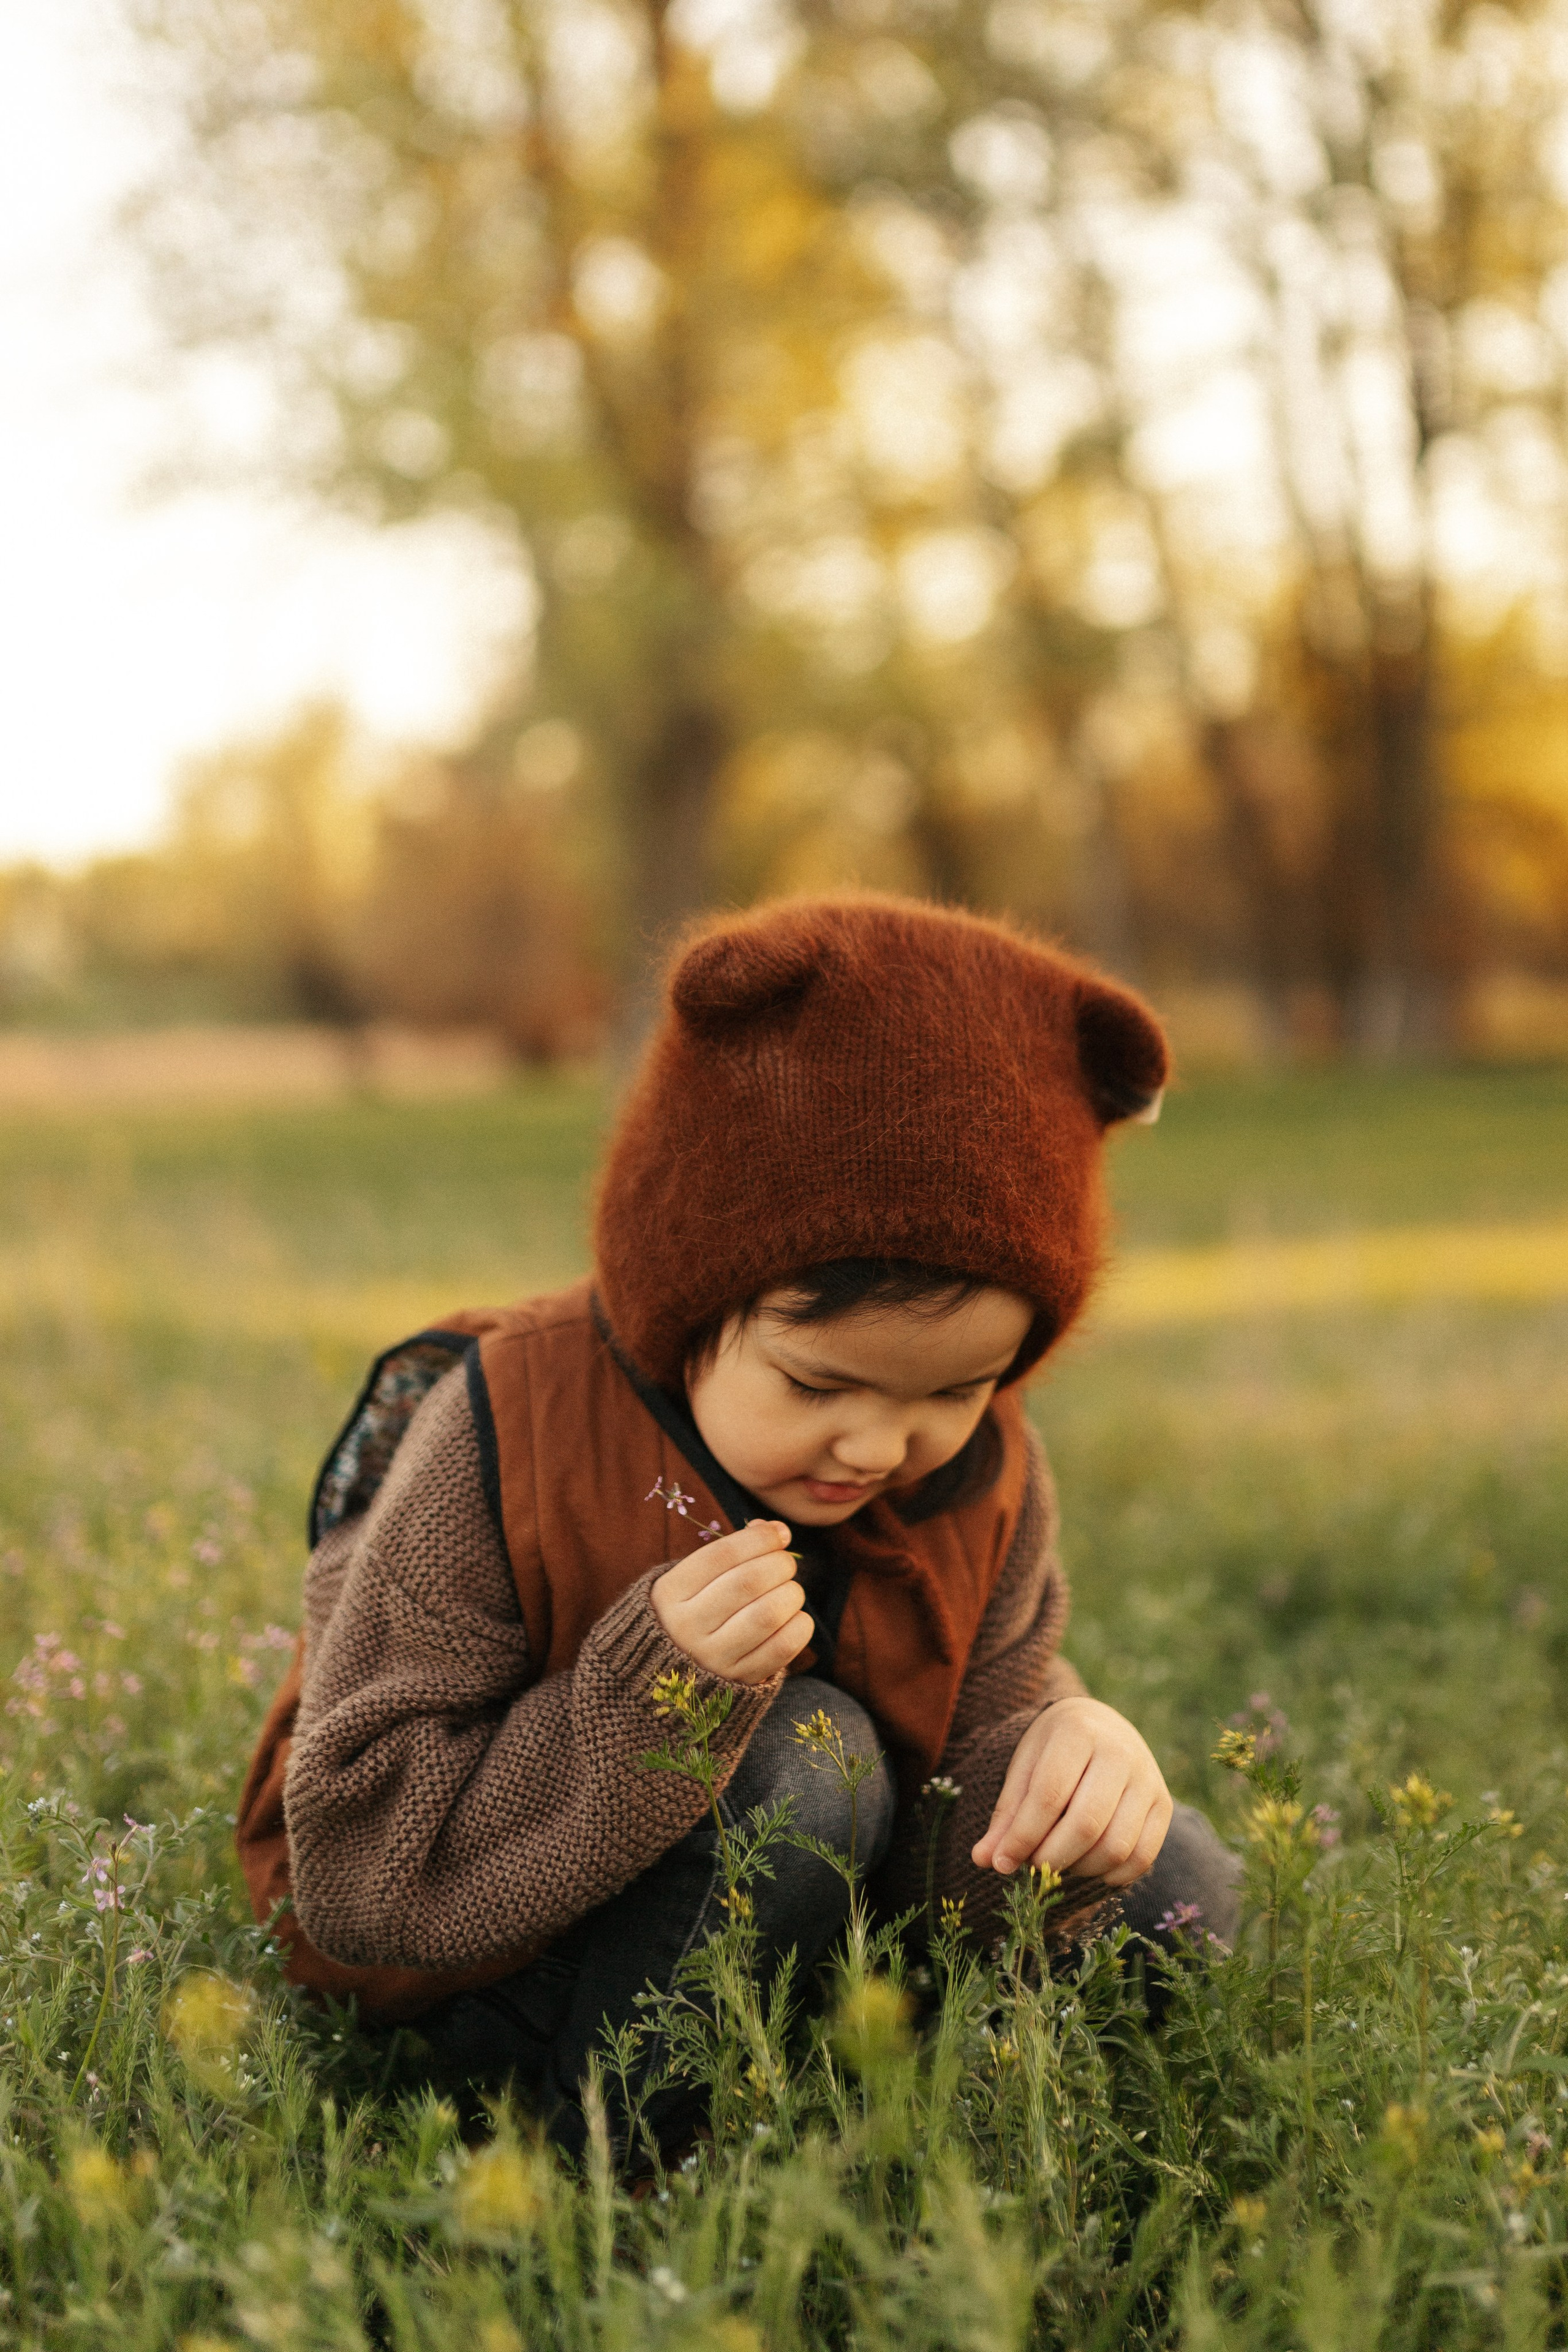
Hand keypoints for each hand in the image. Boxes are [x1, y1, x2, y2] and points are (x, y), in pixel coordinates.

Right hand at [651, 1520, 812, 1684]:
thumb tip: (778, 1531)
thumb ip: (733, 1549)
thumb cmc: (695, 1608)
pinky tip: (795, 1617)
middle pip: (749, 1582)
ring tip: (790, 1591)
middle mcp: (686, 1627)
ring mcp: (712, 1658)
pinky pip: (782, 1648)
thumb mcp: (695, 1578)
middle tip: (785, 1563)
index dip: (759, 1539)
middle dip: (780, 1563)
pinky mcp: (739, 1680)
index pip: (722, 1555)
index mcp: (670, 1593)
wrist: (676, 1669)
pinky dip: (799, 1626)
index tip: (779, 1534)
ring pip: (768, 1614)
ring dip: (791, 1594)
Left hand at [971, 1697, 1171, 1886]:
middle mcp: (1121, 1752)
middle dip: (1051, 1857)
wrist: (1101, 1726)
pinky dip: (1111, 1875)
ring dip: (1079, 1869)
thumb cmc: (1054, 1751)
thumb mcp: (1024, 1769)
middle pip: (1086, 1824)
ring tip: (1057, 1860)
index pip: (1049, 1795)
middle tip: (1031, 1865)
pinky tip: (1086, 1865)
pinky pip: (1142, 1858)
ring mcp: (1148, 1779)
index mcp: (1078, 1732)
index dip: (1023, 1836)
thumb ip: (1007, 1815)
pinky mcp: (1164, 1805)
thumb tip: (984, 1861)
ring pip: (1116, 1846)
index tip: (1001, 1863)